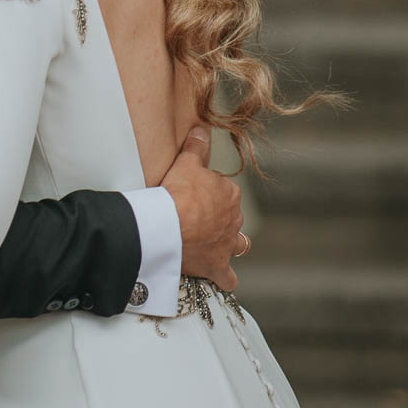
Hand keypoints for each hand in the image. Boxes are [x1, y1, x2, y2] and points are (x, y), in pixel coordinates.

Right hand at [161, 124, 243, 291]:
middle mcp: (234, 220)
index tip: (193, 193)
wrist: (169, 227)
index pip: (223, 190)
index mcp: (229, 194)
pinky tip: (222, 279)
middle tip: (197, 216)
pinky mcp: (217, 267)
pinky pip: (228, 277)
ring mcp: (227, 245)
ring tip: (220, 244)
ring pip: (239, 245)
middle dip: (219, 217)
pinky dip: (225, 278)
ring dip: (232, 244)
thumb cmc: (178, 193)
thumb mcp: (186, 162)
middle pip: (231, 216)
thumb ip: (197, 146)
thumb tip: (204, 128)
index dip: (208, 192)